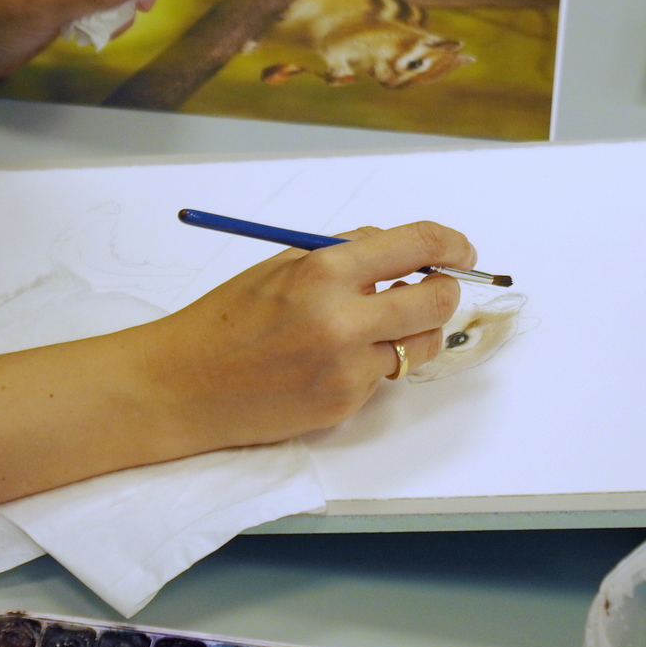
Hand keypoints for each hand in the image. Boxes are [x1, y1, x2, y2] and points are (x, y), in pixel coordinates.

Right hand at [133, 221, 477, 449]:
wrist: (185, 384)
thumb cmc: (227, 320)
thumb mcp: (283, 265)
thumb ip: (344, 254)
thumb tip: (403, 251)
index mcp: (324, 271)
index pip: (418, 244)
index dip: (452, 243)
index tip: (460, 249)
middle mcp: (343, 319)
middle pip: (438, 299)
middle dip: (445, 289)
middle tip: (434, 287)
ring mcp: (348, 367)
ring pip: (422, 344)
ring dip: (414, 330)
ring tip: (378, 326)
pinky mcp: (345, 403)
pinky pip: (384, 375)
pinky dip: (373, 363)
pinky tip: (334, 360)